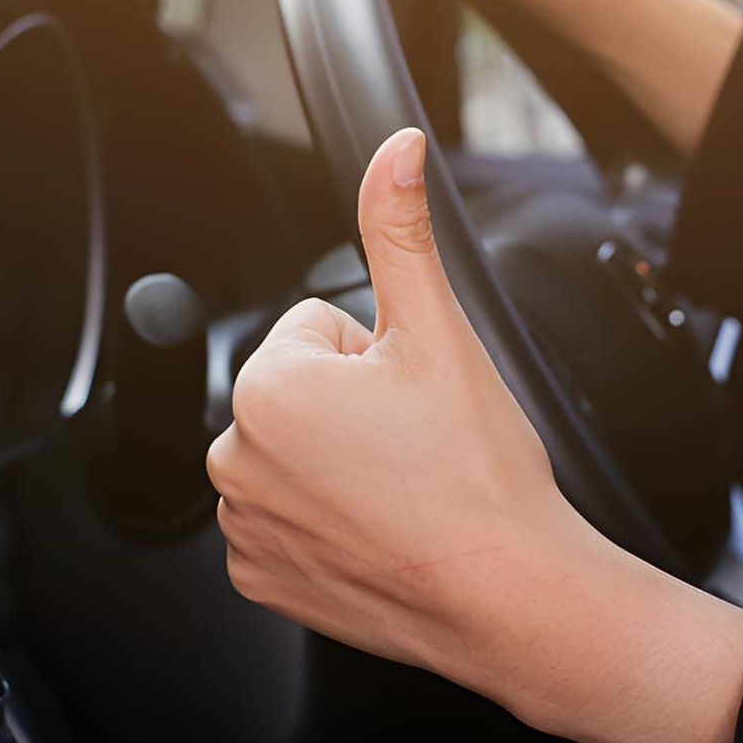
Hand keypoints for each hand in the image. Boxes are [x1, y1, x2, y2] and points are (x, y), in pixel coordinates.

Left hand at [206, 126, 587, 682]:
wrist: (507, 592)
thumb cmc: (477, 474)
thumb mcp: (440, 330)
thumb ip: (399, 229)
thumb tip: (394, 151)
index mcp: (267, 387)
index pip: (318, 328)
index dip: (377, 357)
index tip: (412, 402)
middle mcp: (235, 457)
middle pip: (301, 392)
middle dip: (353, 409)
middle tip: (413, 449)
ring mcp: (244, 526)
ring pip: (295, 455)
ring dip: (340, 464)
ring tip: (404, 491)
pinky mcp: (260, 579)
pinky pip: (287, 522)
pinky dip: (328, 524)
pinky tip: (381, 533)